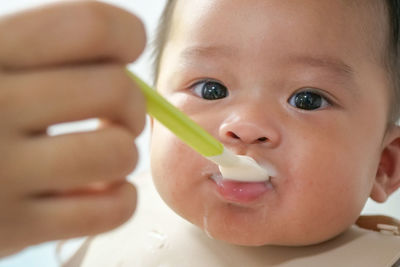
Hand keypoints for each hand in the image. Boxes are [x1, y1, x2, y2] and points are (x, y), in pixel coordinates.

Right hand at [0, 1, 145, 255]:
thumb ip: (46, 53)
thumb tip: (127, 55)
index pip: (91, 26)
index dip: (129, 38)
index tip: (126, 56)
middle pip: (117, 90)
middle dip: (132, 106)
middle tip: (112, 117)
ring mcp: (1, 173)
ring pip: (118, 153)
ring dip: (124, 155)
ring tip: (102, 157)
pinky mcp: (14, 228)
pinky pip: (111, 210)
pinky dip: (121, 200)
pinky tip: (101, 191)